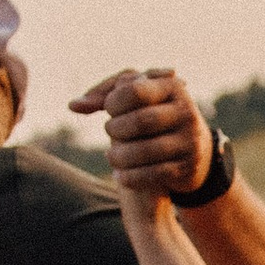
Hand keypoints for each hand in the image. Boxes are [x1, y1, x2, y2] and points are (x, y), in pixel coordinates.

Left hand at [72, 66, 212, 211]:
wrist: (190, 148)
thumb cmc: (152, 115)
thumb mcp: (135, 98)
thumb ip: (103, 95)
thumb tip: (73, 106)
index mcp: (172, 87)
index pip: (135, 90)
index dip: (114, 101)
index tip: (109, 109)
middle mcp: (187, 112)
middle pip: (141, 121)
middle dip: (116, 129)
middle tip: (109, 131)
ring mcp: (190, 141)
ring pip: (146, 150)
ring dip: (119, 156)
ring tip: (110, 157)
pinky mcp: (187, 167)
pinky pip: (152, 174)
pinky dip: (130, 177)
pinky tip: (119, 175)